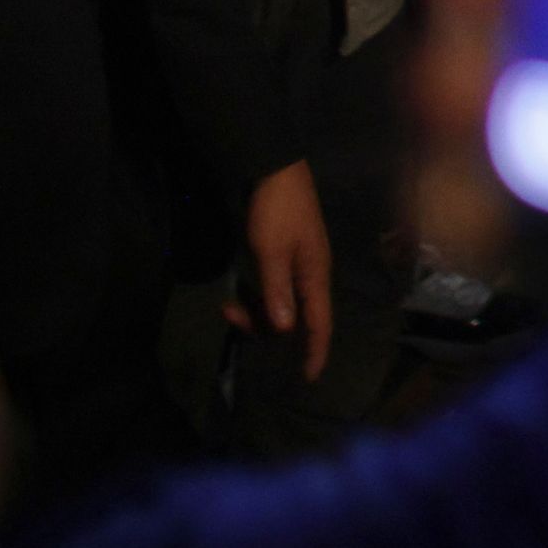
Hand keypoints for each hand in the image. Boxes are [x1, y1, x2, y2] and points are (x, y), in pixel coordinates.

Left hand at [230, 160, 332, 378]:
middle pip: (296, 318)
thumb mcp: (271, 251)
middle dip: (268, 331)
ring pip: (281, 306)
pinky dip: (255, 299)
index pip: (320, 322)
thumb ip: (278, 290)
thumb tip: (287, 328)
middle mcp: (310, 275)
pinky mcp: (284, 257)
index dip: (315, 351)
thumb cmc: (277, 211)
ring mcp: (298, 266)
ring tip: (228, 309)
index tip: (308, 377)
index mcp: (315, 275)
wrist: (274, 170)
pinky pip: (273, 292)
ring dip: (256, 314)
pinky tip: (234, 297)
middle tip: (235, 323)